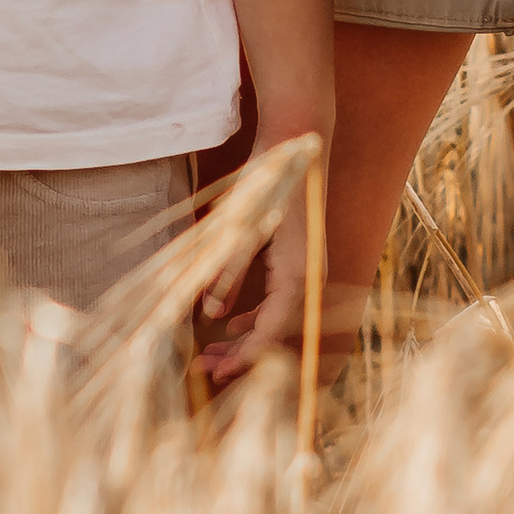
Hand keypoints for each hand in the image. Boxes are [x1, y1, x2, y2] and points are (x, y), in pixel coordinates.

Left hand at [194, 134, 328, 387]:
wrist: (298, 140)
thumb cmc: (267, 181)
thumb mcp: (239, 227)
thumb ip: (226, 271)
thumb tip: (210, 313)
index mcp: (297, 272)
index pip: (273, 330)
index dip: (245, 356)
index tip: (217, 373)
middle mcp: (308, 275)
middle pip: (277, 331)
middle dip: (241, 353)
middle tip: (205, 368)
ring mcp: (306, 267)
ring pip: (278, 318)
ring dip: (247, 337)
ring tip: (212, 351)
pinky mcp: (298, 258)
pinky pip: (281, 301)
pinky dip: (257, 317)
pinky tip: (231, 323)